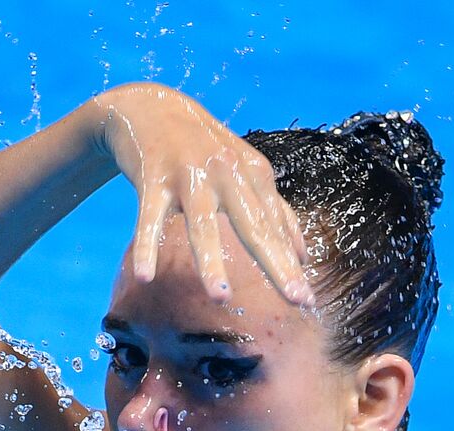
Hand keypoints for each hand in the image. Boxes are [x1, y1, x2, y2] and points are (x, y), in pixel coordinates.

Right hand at [91, 83, 312, 305]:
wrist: (151, 106)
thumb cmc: (203, 149)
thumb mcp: (244, 171)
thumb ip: (275, 211)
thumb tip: (303, 256)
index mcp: (253, 174)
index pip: (275, 227)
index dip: (291, 264)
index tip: (307, 302)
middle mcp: (227, 172)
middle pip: (254, 226)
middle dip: (276, 265)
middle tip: (296, 299)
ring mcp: (189, 175)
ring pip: (202, 224)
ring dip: (211, 262)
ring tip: (221, 298)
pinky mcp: (152, 177)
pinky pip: (149, 218)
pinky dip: (146, 246)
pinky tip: (146, 276)